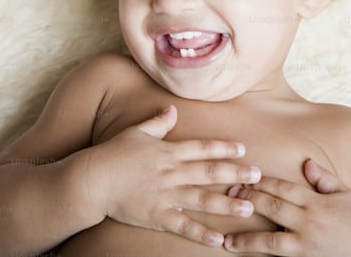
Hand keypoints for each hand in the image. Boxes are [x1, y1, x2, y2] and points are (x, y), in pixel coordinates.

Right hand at [87, 105, 261, 246]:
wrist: (91, 180)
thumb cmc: (112, 154)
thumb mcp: (136, 132)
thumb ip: (157, 122)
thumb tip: (172, 109)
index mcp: (168, 152)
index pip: (202, 148)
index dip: (223, 148)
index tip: (243, 149)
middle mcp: (172, 172)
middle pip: (209, 172)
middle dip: (236, 173)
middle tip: (258, 176)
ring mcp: (166, 195)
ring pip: (203, 200)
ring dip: (227, 204)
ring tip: (249, 208)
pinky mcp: (157, 216)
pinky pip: (183, 226)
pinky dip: (201, 234)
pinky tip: (219, 240)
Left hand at [223, 159, 350, 255]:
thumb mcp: (348, 196)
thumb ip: (324, 180)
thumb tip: (306, 163)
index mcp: (319, 202)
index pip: (283, 187)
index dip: (261, 181)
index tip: (242, 177)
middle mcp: (311, 223)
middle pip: (272, 208)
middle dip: (248, 201)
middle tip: (227, 197)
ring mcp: (309, 247)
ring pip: (270, 241)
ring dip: (245, 240)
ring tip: (226, 240)